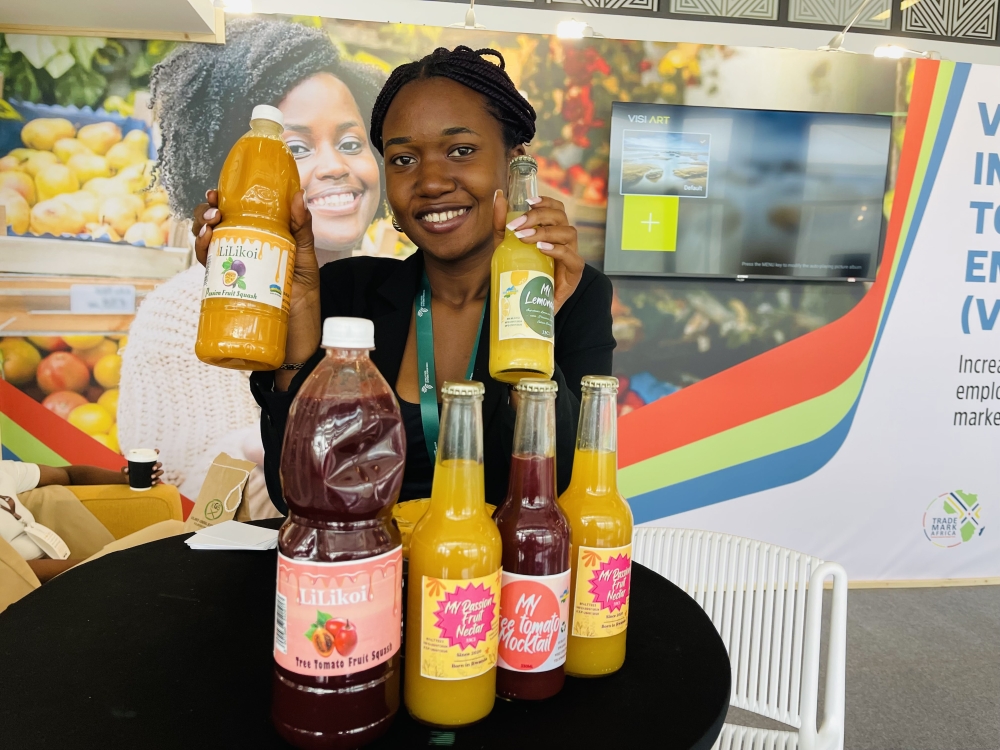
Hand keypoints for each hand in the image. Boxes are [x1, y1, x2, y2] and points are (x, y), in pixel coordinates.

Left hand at [121, 449, 163, 485]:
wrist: (129, 481)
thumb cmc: (128, 472)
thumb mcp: (125, 470)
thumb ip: (124, 469)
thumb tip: (126, 469)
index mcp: (147, 461)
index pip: (154, 455)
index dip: (156, 452)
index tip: (156, 451)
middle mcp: (153, 466)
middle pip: (159, 464)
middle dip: (157, 466)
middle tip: (152, 469)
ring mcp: (154, 473)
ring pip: (160, 471)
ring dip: (157, 474)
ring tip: (151, 477)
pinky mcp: (154, 480)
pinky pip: (158, 480)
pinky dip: (157, 481)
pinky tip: (152, 482)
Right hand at [193, 189, 323, 383]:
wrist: (300, 346)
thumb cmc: (304, 306)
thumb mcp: (307, 263)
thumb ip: (303, 231)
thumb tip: (297, 197)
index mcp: (260, 244)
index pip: (236, 217)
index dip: (222, 203)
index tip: (218, 192)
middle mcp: (241, 258)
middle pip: (215, 229)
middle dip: (207, 214)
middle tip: (215, 211)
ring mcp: (232, 277)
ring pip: (206, 248)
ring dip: (201, 232)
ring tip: (211, 226)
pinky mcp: (227, 295)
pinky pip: (209, 274)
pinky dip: (203, 256)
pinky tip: (207, 247)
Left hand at [493, 193, 584, 313]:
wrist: (528, 307)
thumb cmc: (521, 274)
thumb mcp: (506, 247)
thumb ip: (502, 225)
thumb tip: (498, 197)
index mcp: (553, 232)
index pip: (557, 209)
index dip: (546, 201)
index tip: (528, 201)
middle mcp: (565, 241)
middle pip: (561, 217)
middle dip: (538, 216)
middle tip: (517, 225)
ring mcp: (571, 256)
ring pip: (569, 233)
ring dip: (546, 231)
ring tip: (526, 238)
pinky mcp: (574, 274)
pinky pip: (572, 257)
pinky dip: (558, 250)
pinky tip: (542, 249)